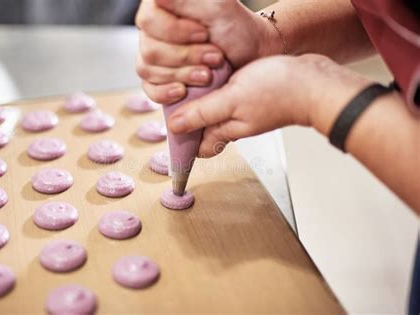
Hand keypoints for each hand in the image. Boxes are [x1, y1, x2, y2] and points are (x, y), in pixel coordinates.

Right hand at [136, 0, 272, 103]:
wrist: (250, 55)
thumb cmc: (236, 28)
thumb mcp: (217, 7)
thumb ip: (185, 0)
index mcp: (161, 6)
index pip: (148, 20)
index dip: (174, 31)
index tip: (203, 34)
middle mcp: (153, 31)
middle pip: (150, 49)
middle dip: (186, 56)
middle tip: (215, 57)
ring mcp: (154, 57)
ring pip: (149, 70)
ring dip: (182, 74)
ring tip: (208, 75)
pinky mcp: (159, 79)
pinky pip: (149, 89)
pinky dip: (165, 93)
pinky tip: (182, 91)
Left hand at [167, 54, 370, 156]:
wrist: (313, 82)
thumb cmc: (278, 93)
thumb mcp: (231, 101)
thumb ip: (202, 114)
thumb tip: (175, 128)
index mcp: (226, 131)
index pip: (197, 147)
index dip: (182, 140)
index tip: (170, 127)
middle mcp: (234, 125)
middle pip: (203, 129)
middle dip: (189, 119)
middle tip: (179, 99)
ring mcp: (244, 112)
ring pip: (215, 112)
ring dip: (202, 102)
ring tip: (194, 87)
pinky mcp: (251, 97)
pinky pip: (228, 99)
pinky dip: (218, 91)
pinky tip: (215, 78)